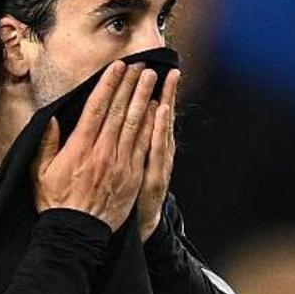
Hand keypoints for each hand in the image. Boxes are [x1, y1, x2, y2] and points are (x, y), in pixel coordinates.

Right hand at [33, 61, 159, 231]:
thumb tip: (52, 118)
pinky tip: (157, 111)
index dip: (108, 85)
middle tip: (141, 66)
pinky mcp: (133, 176)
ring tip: (152, 80)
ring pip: (135, 124)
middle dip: (130, 85)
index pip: (96, 108)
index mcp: (79, 148)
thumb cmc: (56, 203)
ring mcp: (121, 164)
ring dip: (144, 99)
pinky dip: (152, 126)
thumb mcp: (39, 172)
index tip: (117, 67)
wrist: (77, 234)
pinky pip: (145, 146)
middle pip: (119, 111)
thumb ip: (46, 143)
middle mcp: (102, 152)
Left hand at [137, 68, 179, 241]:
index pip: (148, 115)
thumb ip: (131, 144)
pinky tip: (161, 112)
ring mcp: (156, 163)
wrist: (134, 225)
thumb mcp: (131, 169)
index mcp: (145, 147)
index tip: (152, 70)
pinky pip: (156, 148)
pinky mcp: (155, 176)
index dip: (152, 93)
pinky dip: (159, 129)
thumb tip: (132, 120)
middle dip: (163, 92)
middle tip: (167, 67)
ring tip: (167, 81)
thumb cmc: (126, 197)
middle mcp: (155, 153)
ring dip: (165, 103)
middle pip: (158, 117)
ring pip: (161, 128)